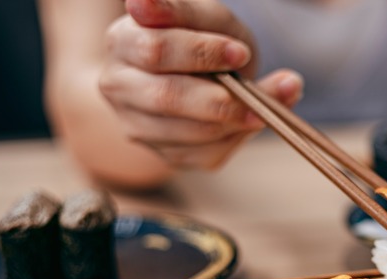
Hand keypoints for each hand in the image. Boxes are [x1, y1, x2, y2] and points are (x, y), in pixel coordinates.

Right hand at [99, 0, 302, 168]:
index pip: (157, 50)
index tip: (240, 53)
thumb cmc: (198, 38)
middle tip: (258, 97)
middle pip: (168, 97)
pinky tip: (253, 122)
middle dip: (219, 99)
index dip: (203, 53)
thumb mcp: (200, 17)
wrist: (191, 75)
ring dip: (235, 123)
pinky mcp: (165, 153)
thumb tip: (141, 2)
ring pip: (190, 133)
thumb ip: (182, 12)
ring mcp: (138, 125)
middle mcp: (119, 88)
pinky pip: (206, 154)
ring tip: (267, 110)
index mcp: (122, 43)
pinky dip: (237, 139)